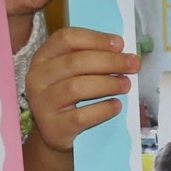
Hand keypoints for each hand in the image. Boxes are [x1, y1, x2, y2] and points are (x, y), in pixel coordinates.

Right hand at [25, 26, 138, 152]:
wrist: (55, 132)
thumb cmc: (69, 96)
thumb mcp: (71, 72)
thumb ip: (90, 58)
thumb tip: (123, 53)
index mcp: (42, 57)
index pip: (66, 38)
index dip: (95, 38)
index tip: (120, 44)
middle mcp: (37, 78)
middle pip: (75, 62)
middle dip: (109, 61)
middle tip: (133, 65)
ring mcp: (42, 103)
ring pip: (77, 87)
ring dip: (108, 83)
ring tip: (126, 84)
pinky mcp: (54, 127)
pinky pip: (81, 116)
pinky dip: (103, 109)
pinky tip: (116, 105)